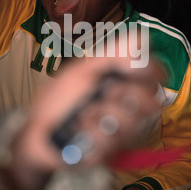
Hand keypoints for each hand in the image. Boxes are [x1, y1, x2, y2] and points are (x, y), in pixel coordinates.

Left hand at [10, 55, 162, 189]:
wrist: (36, 130)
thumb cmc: (58, 99)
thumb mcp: (81, 71)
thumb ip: (111, 55)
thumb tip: (141, 38)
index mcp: (122, 86)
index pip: (154, 78)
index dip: (152, 71)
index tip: (138, 68)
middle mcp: (126, 109)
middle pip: (150, 103)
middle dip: (125, 94)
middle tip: (106, 91)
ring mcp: (119, 132)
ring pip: (130, 123)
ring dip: (102, 113)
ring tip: (84, 112)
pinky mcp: (108, 152)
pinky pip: (110, 141)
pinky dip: (89, 131)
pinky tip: (79, 129)